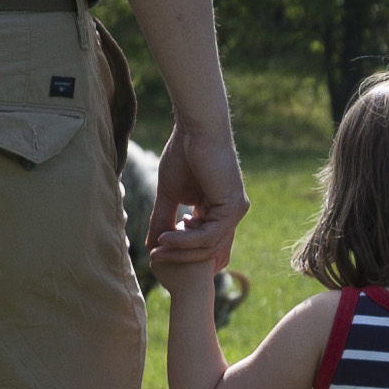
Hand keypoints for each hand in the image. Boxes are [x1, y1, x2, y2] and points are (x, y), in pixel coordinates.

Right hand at [147, 122, 247, 271]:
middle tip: (156, 258)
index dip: (187, 256)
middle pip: (210, 250)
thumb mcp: (169, 195)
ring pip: (209, 246)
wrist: (196, 130)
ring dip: (181, 251)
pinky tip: (166, 237)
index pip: (208, 245)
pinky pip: (209, 235)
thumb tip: (152, 246)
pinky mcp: (234, 207)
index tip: (161, 255)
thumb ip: (163, 220)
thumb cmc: (182, 154)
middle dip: (181, 258)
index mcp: (218, 211)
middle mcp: (231, 214)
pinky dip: (186, 240)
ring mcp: (235, 211)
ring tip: (158, 248)